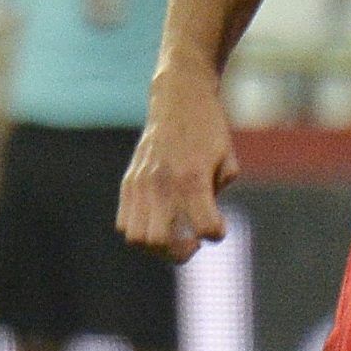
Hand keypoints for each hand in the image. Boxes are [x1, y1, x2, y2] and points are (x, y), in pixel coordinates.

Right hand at [118, 73, 237, 262]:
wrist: (179, 99)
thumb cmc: (209, 131)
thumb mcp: (227, 162)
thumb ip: (215, 196)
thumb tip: (198, 224)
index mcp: (193, 179)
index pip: (205, 228)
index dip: (216, 234)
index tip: (218, 227)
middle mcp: (163, 184)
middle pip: (161, 242)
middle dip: (179, 251)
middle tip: (191, 241)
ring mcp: (141, 184)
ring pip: (137, 237)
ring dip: (156, 245)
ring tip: (171, 236)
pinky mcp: (129, 182)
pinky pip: (124, 222)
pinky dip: (139, 230)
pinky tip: (156, 221)